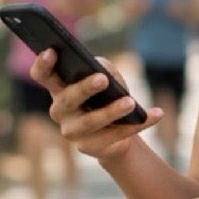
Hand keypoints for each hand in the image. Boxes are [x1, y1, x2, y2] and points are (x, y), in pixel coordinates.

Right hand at [30, 49, 161, 163]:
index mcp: (58, 88)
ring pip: (90, 122)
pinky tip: (156, 114)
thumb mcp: (107, 78)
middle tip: (102, 79)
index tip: (51, 51)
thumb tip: (105, 72)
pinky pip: (115, 135)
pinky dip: (138, 124)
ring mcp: (72, 132)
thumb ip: (104, 69)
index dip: (42, 64)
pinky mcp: (90, 148)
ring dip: (112, 111)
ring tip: (130, 103)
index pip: (42, 75)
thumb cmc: (106, 96)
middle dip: (84, 89)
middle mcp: (59, 111)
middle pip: (67, 100)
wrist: (116, 133)